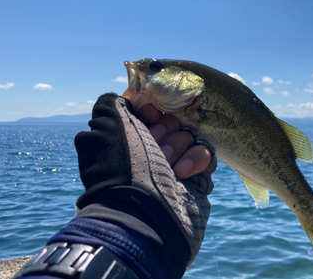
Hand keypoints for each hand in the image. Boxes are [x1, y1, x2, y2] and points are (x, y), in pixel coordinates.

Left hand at [75, 93, 215, 268]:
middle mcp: (151, 153)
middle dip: (165, 131)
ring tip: (168, 166)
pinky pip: (207, 154)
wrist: (146, 213)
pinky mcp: (198, 178)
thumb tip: (125, 100)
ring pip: (191, 136)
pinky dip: (196, 160)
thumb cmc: (125, 168)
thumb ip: (111, 104)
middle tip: (155, 147)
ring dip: (179, 147)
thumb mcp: (105, 128)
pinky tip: (183, 173)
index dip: (152, 111)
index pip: (150, 113)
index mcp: (128, 141)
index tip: (148, 114)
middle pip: (173, 122)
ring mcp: (176, 166)